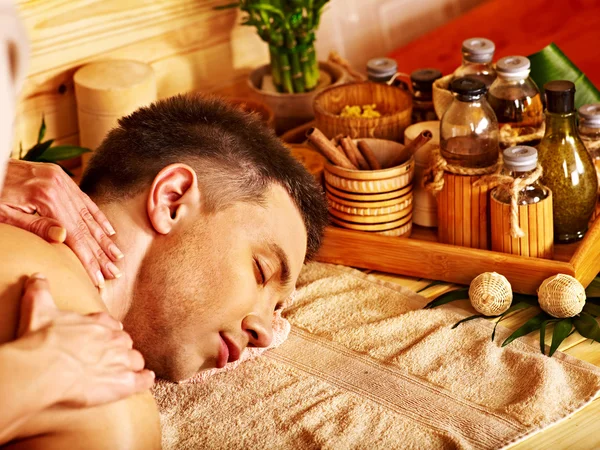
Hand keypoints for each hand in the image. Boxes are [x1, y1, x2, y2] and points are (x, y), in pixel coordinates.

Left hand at [0, 159, 121, 286]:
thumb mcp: (4, 213)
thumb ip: (34, 225)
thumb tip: (63, 238)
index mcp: (45, 197)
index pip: (74, 235)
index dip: (88, 258)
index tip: (99, 277)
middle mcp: (59, 186)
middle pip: (85, 227)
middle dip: (101, 252)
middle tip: (114, 271)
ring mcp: (61, 181)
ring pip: (88, 215)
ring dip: (104, 238)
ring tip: (116, 255)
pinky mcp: (60, 178)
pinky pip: (84, 200)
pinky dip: (97, 217)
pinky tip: (108, 230)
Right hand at [16, 274, 153, 406]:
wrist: (42, 369)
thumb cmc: (40, 340)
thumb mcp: (37, 308)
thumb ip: (40, 291)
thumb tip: (37, 276)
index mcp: (98, 323)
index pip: (111, 324)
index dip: (108, 331)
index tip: (106, 335)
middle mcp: (114, 339)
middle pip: (124, 342)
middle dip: (119, 349)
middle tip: (110, 358)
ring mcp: (121, 361)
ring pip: (135, 360)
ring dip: (131, 365)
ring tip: (125, 372)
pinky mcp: (123, 383)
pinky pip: (143, 380)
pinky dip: (144, 380)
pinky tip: (144, 381)